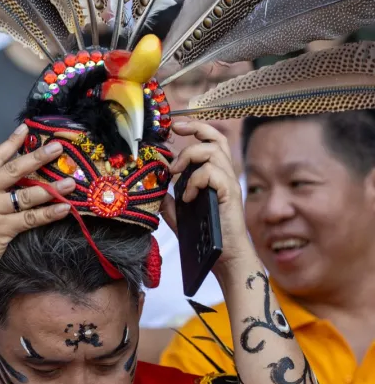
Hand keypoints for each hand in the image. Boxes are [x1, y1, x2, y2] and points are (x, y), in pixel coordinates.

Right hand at [0, 125, 74, 282]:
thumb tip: (14, 172)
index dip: (11, 142)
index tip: (26, 129)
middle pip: (13, 170)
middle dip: (38, 158)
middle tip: (57, 148)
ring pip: (26, 194)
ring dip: (52, 188)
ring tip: (71, 182)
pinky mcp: (0, 229)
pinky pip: (30, 218)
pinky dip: (49, 213)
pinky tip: (64, 208)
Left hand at [161, 120, 255, 275]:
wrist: (225, 256)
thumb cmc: (205, 235)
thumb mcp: (180, 213)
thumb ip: (169, 199)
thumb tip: (154, 186)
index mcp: (215, 174)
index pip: (211, 141)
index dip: (195, 128)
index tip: (176, 127)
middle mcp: (225, 174)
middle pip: (217, 137)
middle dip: (196, 128)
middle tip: (176, 131)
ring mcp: (228, 183)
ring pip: (213, 151)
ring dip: (189, 157)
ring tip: (175, 174)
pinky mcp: (229, 194)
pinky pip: (212, 173)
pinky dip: (196, 180)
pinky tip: (188, 196)